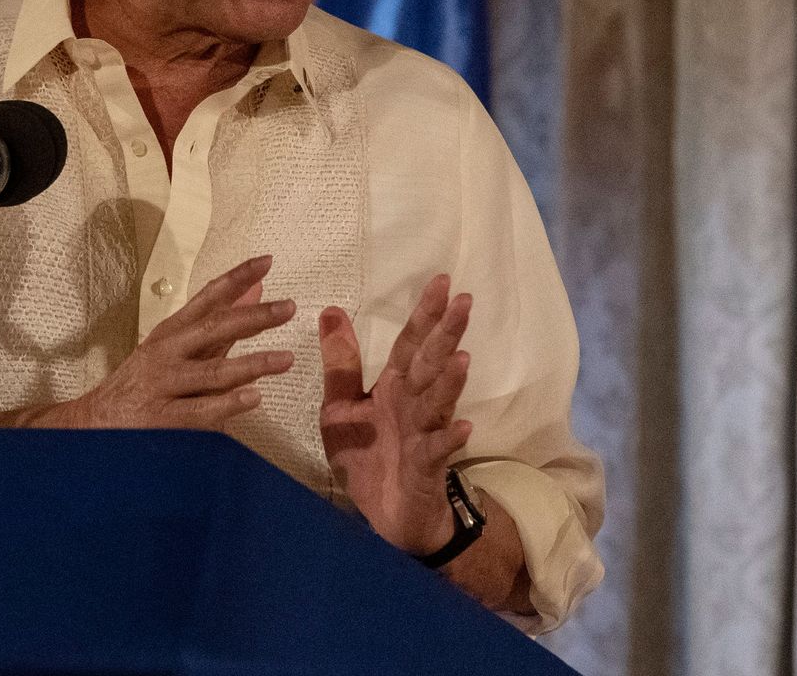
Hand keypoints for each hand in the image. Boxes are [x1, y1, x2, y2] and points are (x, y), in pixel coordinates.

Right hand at [54, 255, 295, 429]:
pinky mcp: (164, 419)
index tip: (266, 262)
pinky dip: (228, 404)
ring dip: (251, 364)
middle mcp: (166, 354)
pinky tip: (253, 398)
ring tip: (285, 359)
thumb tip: (254, 291)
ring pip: (213, 372)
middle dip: (252, 318)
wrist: (93, 425)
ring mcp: (164, 386)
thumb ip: (217, 326)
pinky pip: (201, 411)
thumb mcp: (175, 349)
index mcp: (170, 333)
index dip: (236, 279)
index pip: (206, 299)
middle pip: (213, 329)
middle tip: (287, 308)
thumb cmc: (143, 384)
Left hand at [319, 274, 472, 555]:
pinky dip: (450, 440)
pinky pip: (438, 451)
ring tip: (461, 359)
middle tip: (465, 302)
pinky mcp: (425, 467)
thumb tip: (331, 310)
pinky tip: (463, 427)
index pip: (412, 344)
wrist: (382, 515)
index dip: (425, 314)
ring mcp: (424, 434)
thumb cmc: (367, 456)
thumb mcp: (341, 407)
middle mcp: (414, 405)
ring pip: (437, 403)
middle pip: (431, 364)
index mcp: (394, 387)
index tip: (442, 281)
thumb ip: (340, 363)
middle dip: (447, 334)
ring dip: (449, 383)